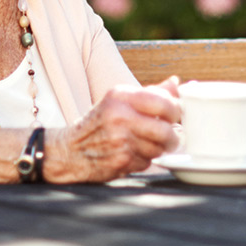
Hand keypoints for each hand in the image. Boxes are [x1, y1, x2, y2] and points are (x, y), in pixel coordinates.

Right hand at [44, 81, 181, 182]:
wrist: (70, 151)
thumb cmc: (100, 123)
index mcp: (120, 96)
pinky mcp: (121, 161)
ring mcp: (119, 140)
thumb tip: (176, 83)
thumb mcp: (119, 100)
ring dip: (157, 149)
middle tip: (169, 137)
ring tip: (146, 145)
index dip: (176, 111)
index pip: (163, 102)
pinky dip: (145, 161)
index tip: (175, 116)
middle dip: (172, 136)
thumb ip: (150, 92)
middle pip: (165, 130)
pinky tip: (132, 154)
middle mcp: (119, 116)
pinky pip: (148, 162)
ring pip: (159, 148)